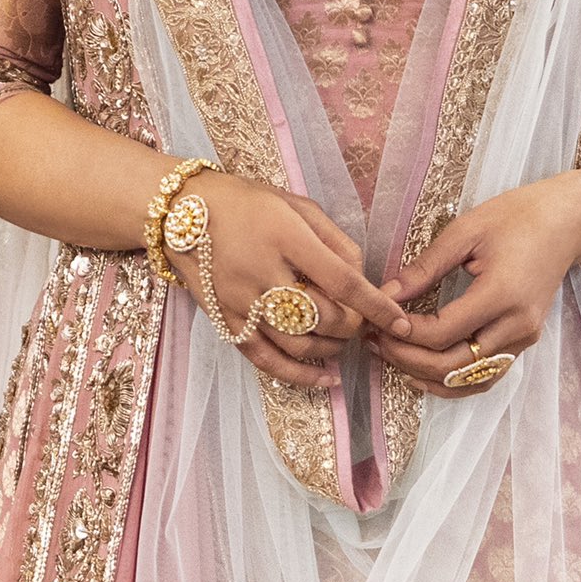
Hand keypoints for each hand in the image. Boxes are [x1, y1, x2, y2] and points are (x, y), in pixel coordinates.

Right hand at [167, 174, 410, 390]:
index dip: (376, 305)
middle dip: (354, 325)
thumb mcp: (295, 204)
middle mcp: (262, 272)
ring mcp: (241, 302)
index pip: (341, 280)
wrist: (179, 211)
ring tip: (343, 339)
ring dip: (333, 348)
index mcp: (284, 236)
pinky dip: (299, 376)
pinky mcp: (226, 320)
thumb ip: (334, 239)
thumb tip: (363, 277)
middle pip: (322, 317)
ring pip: (299, 344)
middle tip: (361, 319)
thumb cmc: (245, 202)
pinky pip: (265, 360)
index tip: (401, 321)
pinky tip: (326, 379)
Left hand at [374, 167, 580, 396]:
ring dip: (426, 375)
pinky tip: (422, 373)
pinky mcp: (524, 342)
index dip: (406, 333)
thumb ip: (425, 267)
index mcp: (502, 295)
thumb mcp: (465, 232)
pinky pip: (485, 376)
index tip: (378, 320)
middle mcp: (517, 326)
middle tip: (375, 341)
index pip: (444, 332)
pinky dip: (453, 382)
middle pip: (454, 364)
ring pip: (469, 379)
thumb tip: (386, 293)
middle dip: (408, 358)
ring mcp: (524, 339)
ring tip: (390, 356)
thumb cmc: (516, 218)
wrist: (566, 223)